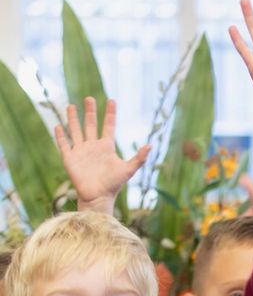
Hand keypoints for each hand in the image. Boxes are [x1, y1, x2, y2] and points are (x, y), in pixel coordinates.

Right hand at [55, 98, 149, 213]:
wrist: (98, 197)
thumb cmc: (113, 184)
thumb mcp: (128, 169)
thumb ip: (139, 158)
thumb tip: (151, 145)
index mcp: (106, 147)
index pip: (109, 126)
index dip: (110, 114)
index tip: (112, 100)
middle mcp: (93, 146)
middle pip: (90, 124)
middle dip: (90, 111)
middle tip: (89, 98)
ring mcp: (80, 151)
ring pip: (76, 130)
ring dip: (73, 119)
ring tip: (71, 106)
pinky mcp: (70, 158)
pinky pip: (64, 144)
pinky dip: (60, 135)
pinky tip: (57, 126)